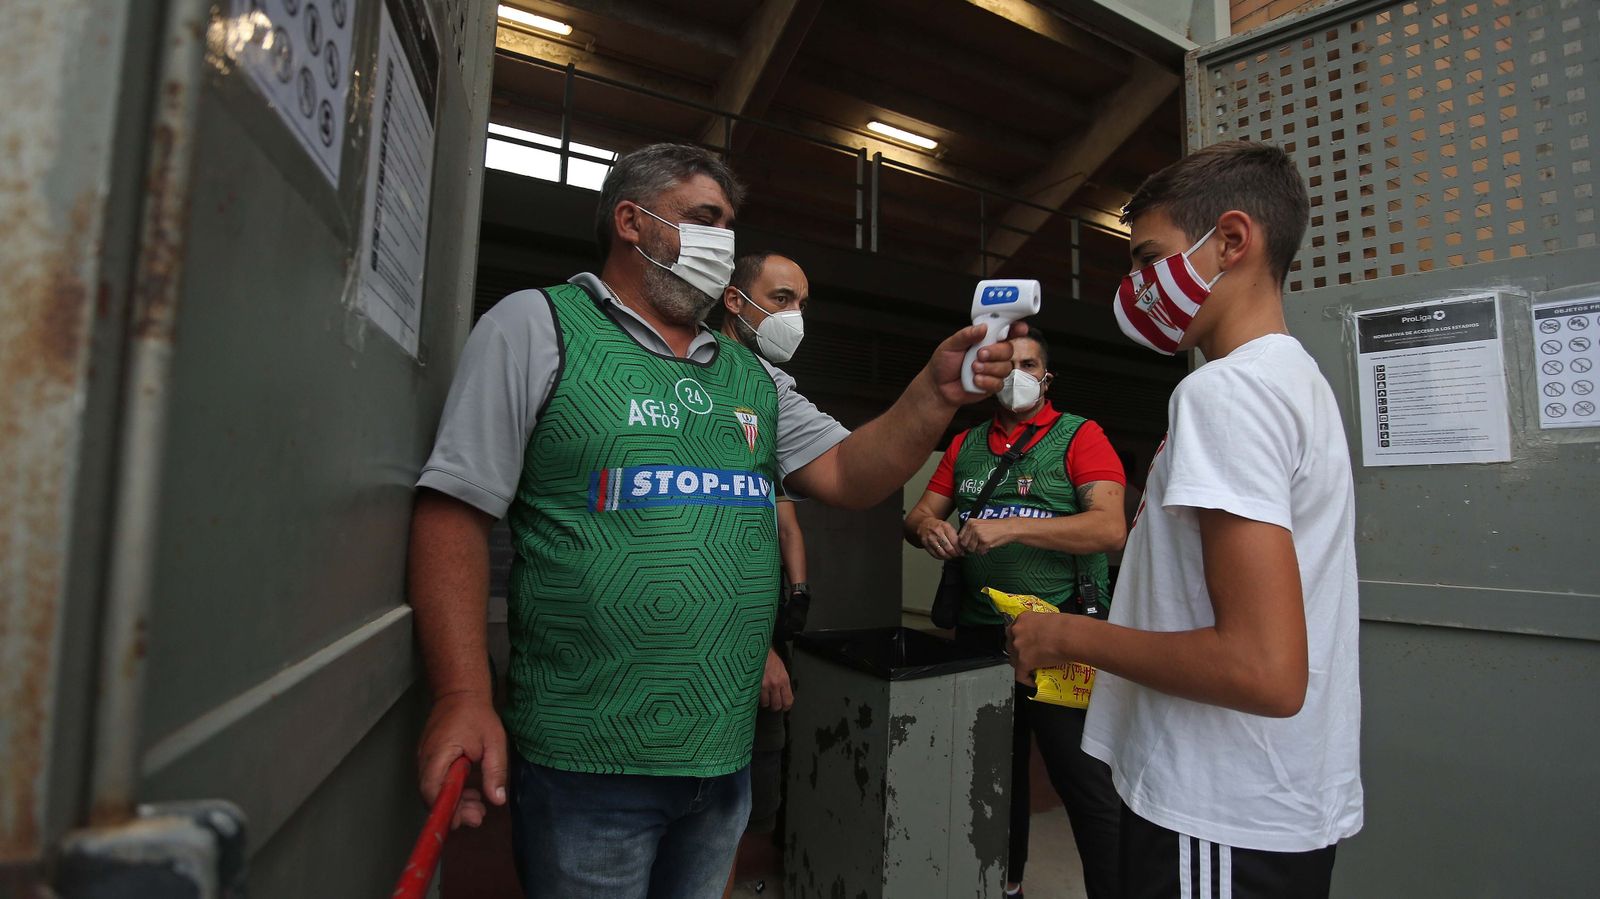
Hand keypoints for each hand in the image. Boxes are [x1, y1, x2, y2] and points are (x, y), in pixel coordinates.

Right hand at [417, 692, 507, 828]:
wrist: (460, 693)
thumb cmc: (477, 715)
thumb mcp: (494, 741)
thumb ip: (495, 771)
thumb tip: (497, 800)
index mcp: (440, 753)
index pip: (433, 789)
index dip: (445, 809)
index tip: (462, 821)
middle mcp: (426, 758)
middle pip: (431, 795)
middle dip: (454, 811)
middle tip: (478, 817)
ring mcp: (425, 759)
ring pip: (433, 790)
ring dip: (454, 802)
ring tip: (478, 808)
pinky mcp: (429, 760)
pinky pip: (435, 782)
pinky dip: (451, 791)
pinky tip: (470, 794)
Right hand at [761, 648, 793, 710]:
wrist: (757, 648)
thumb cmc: (769, 656)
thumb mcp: (781, 668)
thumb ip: (783, 681)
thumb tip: (784, 693)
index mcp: (783, 679)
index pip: (788, 700)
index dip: (786, 706)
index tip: (784, 707)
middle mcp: (774, 684)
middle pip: (776, 705)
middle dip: (775, 706)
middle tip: (773, 703)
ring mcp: (763, 685)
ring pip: (765, 704)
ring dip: (765, 702)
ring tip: (764, 696)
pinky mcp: (753, 685)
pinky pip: (755, 698)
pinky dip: (756, 697)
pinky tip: (757, 693)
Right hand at [918, 520, 962, 559]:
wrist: (924, 524)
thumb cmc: (938, 526)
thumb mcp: (948, 526)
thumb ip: (955, 535)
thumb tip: (963, 547)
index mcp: (945, 527)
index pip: (954, 541)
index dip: (960, 549)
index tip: (963, 552)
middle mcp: (937, 532)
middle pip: (949, 548)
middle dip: (955, 554)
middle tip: (959, 555)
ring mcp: (930, 539)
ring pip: (942, 553)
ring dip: (949, 557)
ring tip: (952, 557)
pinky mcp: (925, 545)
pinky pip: (935, 555)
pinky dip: (941, 557)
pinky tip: (945, 556)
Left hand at [926, 322, 1026, 405]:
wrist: (938, 387)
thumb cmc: (944, 363)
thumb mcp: (950, 345)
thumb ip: (966, 335)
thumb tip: (983, 327)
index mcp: (984, 339)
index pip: (1005, 331)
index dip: (1015, 328)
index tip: (1019, 328)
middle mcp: (992, 353)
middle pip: (1009, 349)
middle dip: (996, 352)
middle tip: (980, 354)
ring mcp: (994, 369)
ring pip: (1006, 367)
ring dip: (989, 368)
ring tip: (972, 368)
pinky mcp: (992, 385)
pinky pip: (999, 383)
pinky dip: (986, 381)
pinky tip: (975, 380)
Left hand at [958, 518, 1013, 555]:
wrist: (1008, 528)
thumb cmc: (996, 527)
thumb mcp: (980, 525)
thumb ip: (970, 532)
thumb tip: (962, 544)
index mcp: (970, 522)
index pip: (960, 537)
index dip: (964, 543)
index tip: (968, 546)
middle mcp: (973, 527)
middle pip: (964, 544)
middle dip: (970, 547)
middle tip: (978, 546)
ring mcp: (978, 534)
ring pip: (971, 549)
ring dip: (978, 549)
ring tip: (985, 544)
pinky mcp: (984, 541)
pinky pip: (980, 551)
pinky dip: (984, 551)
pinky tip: (989, 545)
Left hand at [1006, 612, 1075, 686]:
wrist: (1069, 636)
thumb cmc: (1066, 626)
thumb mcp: (1049, 619)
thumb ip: (1041, 626)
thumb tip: (1046, 634)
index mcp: (1023, 618)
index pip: (1014, 631)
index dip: (1020, 639)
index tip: (1026, 644)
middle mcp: (1016, 631)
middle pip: (1011, 645)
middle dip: (1018, 651)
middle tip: (1029, 656)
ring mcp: (1018, 646)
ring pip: (1014, 660)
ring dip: (1022, 665)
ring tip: (1032, 669)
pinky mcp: (1023, 661)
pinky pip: (1020, 675)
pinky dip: (1027, 679)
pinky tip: (1034, 681)